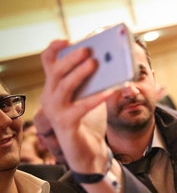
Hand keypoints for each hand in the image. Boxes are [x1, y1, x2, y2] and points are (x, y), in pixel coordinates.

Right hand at [39, 40, 113, 174]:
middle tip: (87, 49)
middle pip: (56, 73)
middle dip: (71, 59)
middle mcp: (50, 98)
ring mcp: (56, 112)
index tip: (68, 40)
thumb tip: (112, 62)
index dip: (55, 49)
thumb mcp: (92, 96)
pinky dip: (95, 98)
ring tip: (95, 63)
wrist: (89, 152)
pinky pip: (80, 107)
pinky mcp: (67, 124)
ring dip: (79, 74)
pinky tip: (110, 91)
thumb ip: (97, 81)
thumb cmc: (90, 121)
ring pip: (63, 88)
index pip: (48, 63)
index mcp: (54, 87)